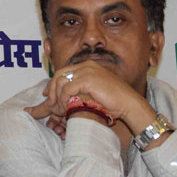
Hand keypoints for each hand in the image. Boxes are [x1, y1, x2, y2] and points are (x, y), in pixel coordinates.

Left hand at [25, 63, 155, 140]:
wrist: (129, 104)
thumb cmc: (114, 102)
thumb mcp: (94, 91)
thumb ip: (80, 89)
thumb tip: (64, 94)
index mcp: (87, 66)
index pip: (63, 71)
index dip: (52, 84)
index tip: (47, 95)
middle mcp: (86, 65)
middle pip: (59, 75)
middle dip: (51, 90)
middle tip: (49, 104)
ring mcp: (87, 71)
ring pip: (61, 82)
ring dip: (57, 97)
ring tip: (59, 110)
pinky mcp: (88, 79)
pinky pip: (67, 89)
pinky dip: (63, 99)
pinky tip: (65, 109)